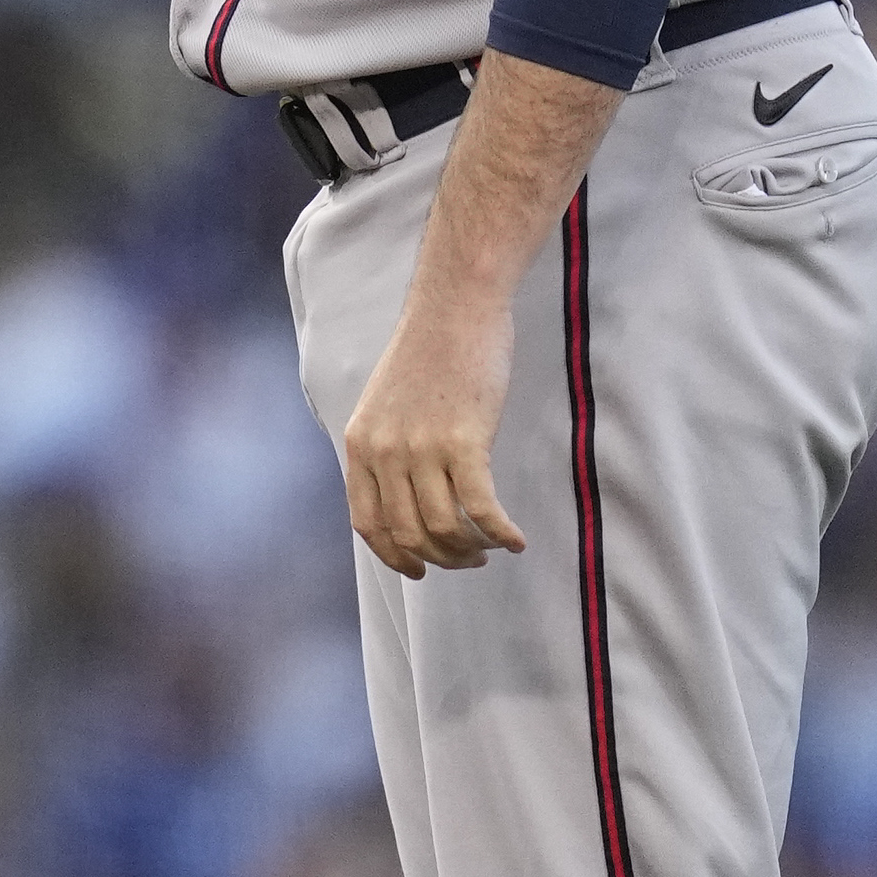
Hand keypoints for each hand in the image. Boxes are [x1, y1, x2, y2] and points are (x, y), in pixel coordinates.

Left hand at [340, 288, 528, 578]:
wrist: (455, 307)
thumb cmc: (428, 352)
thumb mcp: (384, 404)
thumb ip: (385, 448)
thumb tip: (403, 496)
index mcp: (360, 446)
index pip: (368, 524)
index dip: (394, 556)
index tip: (419, 569)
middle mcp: (385, 453)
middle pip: (409, 534)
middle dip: (441, 559)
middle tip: (469, 559)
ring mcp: (422, 450)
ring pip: (444, 529)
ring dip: (471, 549)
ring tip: (491, 547)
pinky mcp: (464, 442)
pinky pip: (481, 508)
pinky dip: (500, 533)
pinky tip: (516, 541)